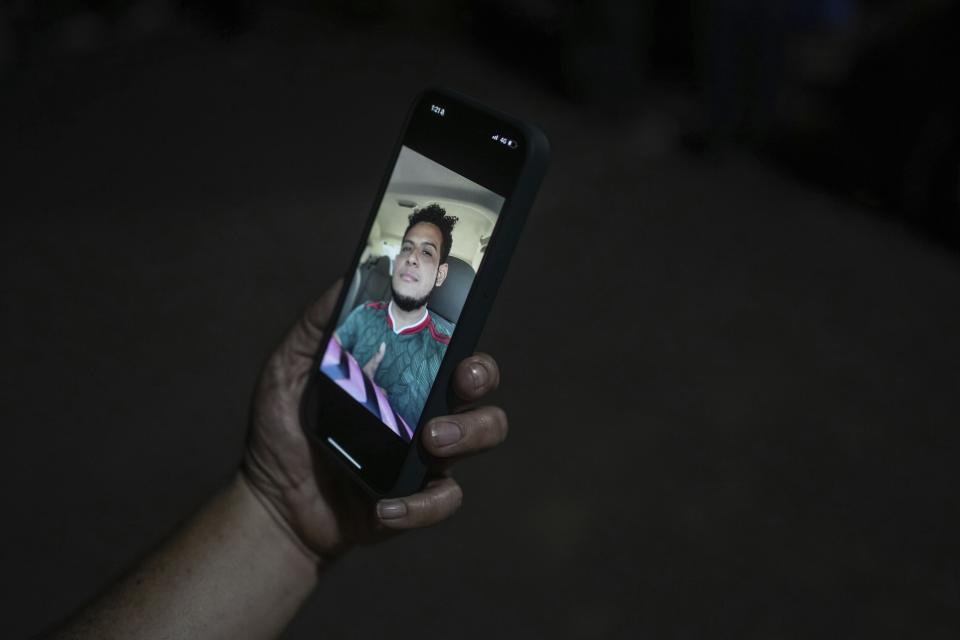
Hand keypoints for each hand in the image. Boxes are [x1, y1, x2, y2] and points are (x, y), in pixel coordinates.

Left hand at [242, 281, 506, 562]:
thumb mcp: (288, 369)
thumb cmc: (283, 429)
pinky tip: (384, 507)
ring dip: (468, 433)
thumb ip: (315, 326)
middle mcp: (426, 409)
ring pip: (484, 433)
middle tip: (459, 382)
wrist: (271, 502)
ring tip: (430, 441)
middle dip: (481, 376)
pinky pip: (444, 499)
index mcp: (403, 375)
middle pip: (481, 385)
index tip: (460, 324)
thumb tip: (349, 278)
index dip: (466, 330)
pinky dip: (420, 506)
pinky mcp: (418, 499)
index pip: (450, 345)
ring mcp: (427, 455)